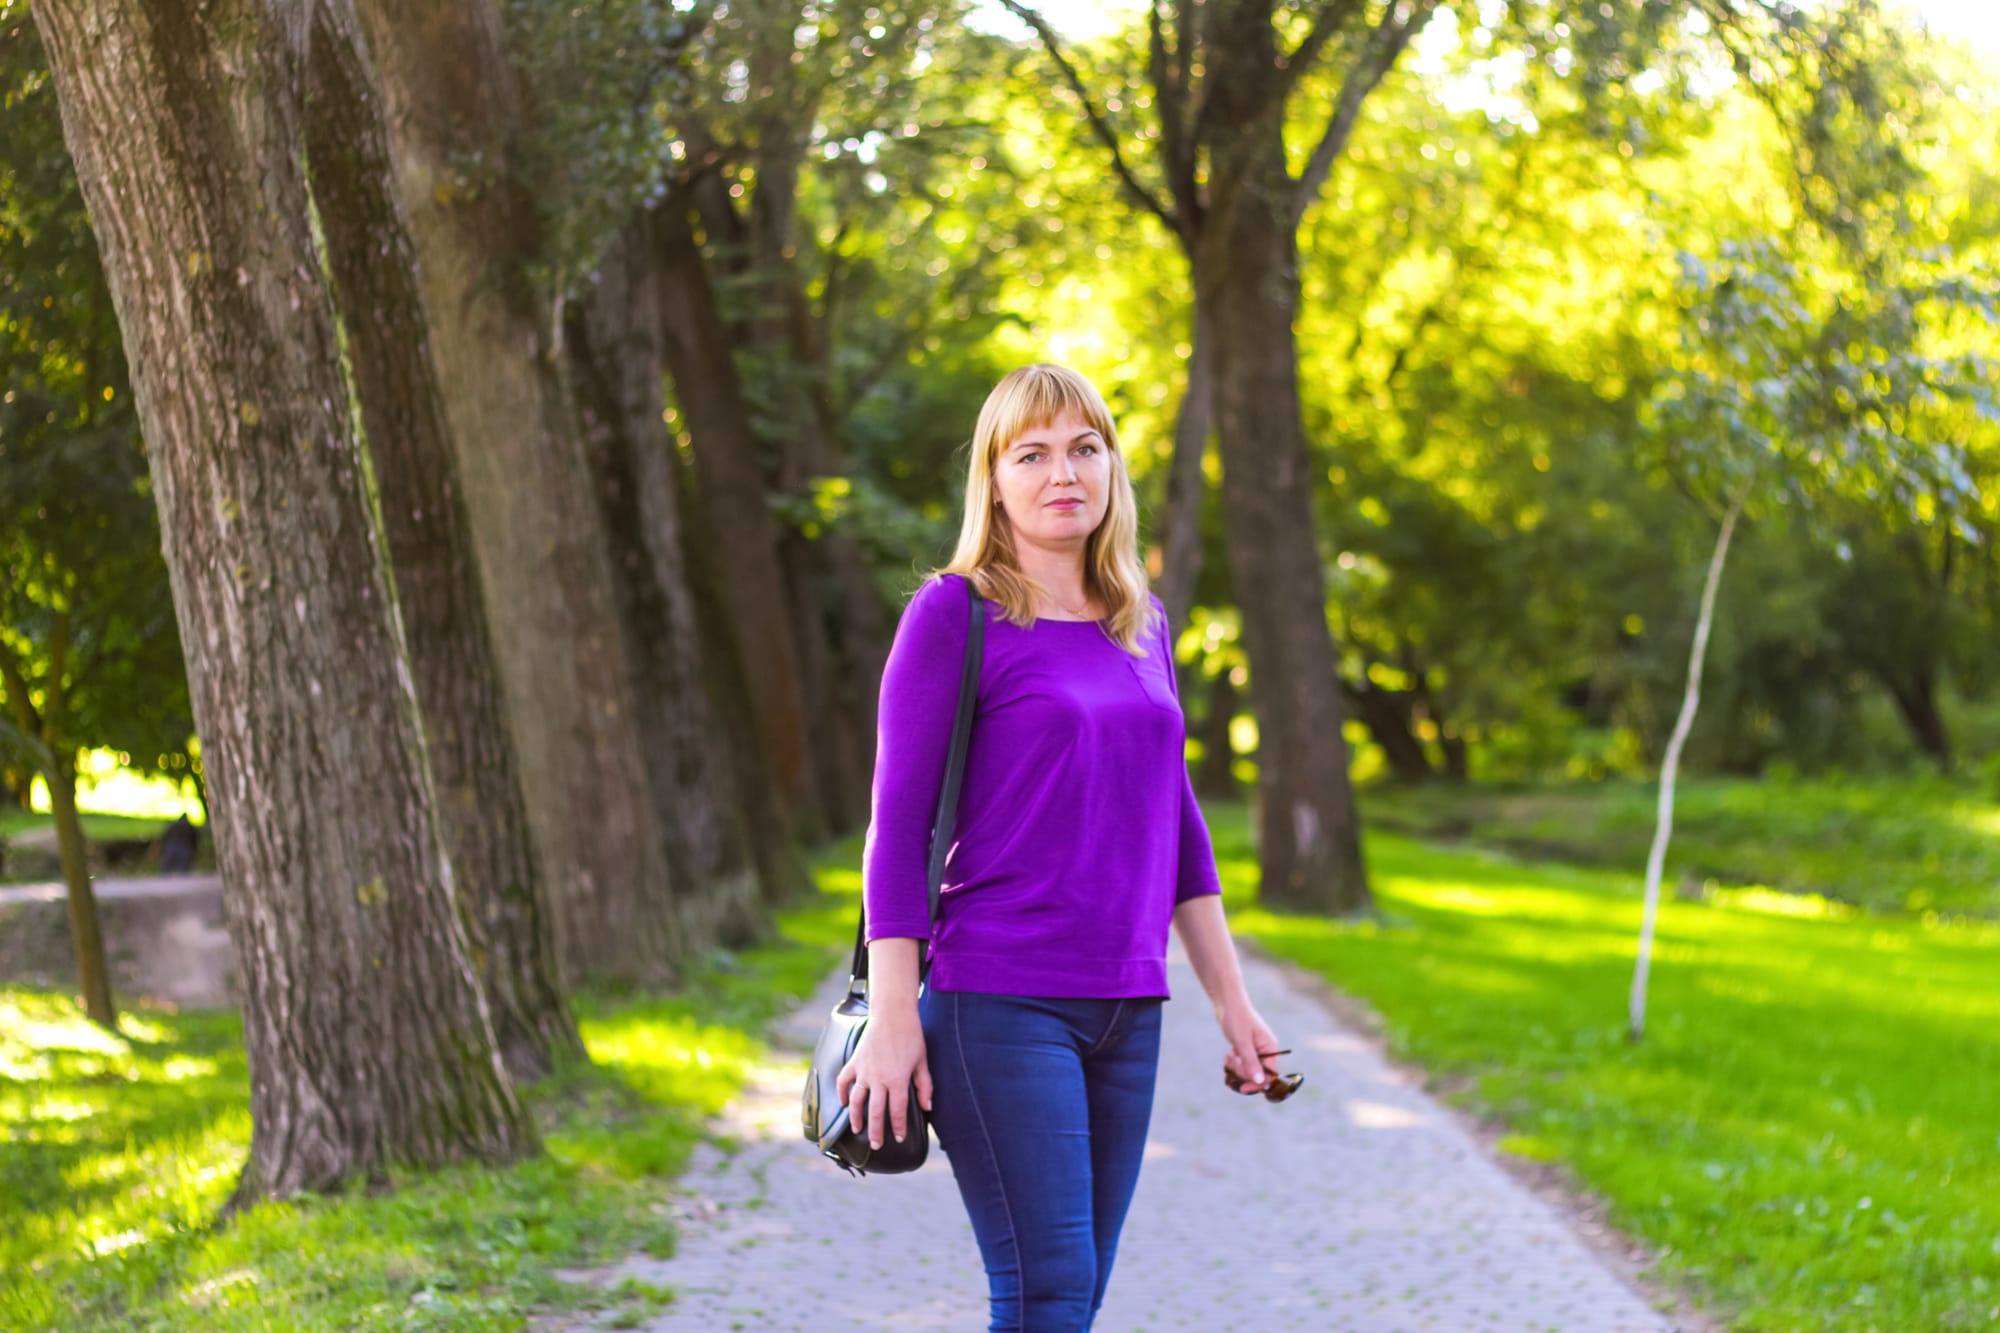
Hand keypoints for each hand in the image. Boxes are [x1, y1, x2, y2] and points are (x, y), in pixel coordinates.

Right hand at [834, 1008, 931, 1149]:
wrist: (893, 1014)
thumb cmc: (911, 1036)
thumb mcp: (922, 1062)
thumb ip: (924, 1086)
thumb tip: (928, 1107)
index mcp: (898, 1080)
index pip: (898, 1111)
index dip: (899, 1127)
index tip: (900, 1138)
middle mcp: (879, 1079)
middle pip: (876, 1112)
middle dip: (876, 1132)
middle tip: (877, 1145)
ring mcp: (864, 1071)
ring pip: (856, 1101)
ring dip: (856, 1118)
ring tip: (858, 1130)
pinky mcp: (855, 1062)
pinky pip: (844, 1081)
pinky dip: (841, 1093)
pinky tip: (843, 1103)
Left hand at [1217, 1001, 1281, 1091]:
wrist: (1226, 1002)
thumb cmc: (1236, 1019)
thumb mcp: (1242, 1042)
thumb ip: (1251, 1062)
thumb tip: (1260, 1082)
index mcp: (1270, 1048)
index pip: (1270, 1075)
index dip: (1257, 1084)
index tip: (1243, 1088)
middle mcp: (1265, 1050)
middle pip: (1257, 1074)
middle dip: (1243, 1072)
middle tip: (1233, 1060)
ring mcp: (1255, 1050)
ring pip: (1247, 1070)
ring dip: (1236, 1067)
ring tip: (1228, 1056)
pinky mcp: (1245, 1049)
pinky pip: (1241, 1064)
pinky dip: (1233, 1063)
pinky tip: (1227, 1055)